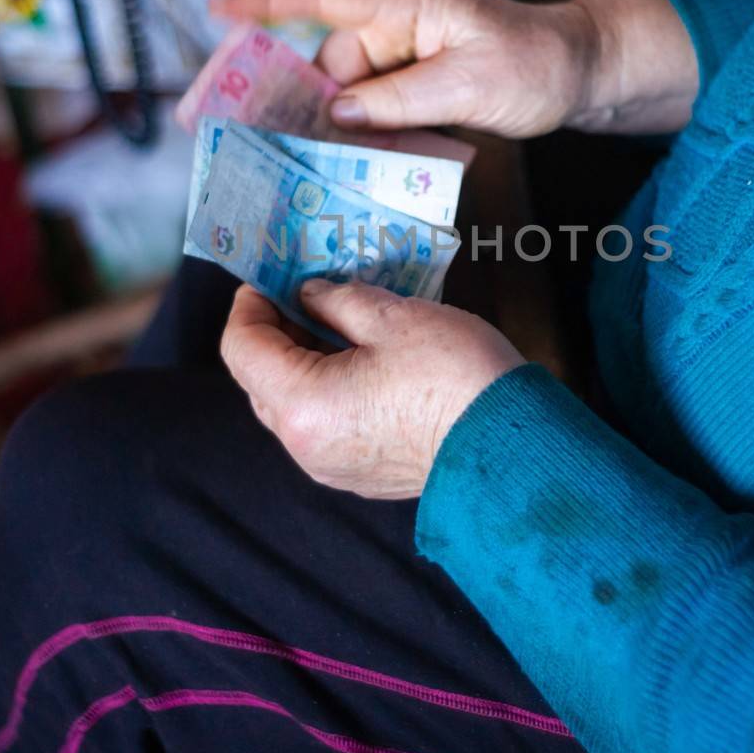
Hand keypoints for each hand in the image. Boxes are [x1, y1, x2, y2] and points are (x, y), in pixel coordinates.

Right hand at [210, 0, 700, 137]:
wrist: (580, 71)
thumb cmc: (536, 64)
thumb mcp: (472, 86)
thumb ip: (401, 99)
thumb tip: (337, 113)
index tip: (217, 6)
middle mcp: (396, 18)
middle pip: (324, 57)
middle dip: (291, 97)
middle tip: (249, 135)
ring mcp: (402, 49)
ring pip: (342, 89)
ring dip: (326, 126)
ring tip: (298, 164)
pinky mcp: (410, 78)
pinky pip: (368, 105)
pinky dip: (355, 132)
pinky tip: (342, 163)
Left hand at [220, 280, 525, 498]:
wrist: (512, 447)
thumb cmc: (456, 377)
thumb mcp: (392, 316)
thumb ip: (336, 300)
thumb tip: (309, 296)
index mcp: (303, 405)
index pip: (241, 348)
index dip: (250, 304)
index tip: (272, 277)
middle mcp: (306, 446)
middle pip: (259, 379)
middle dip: (276, 331)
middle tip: (308, 293)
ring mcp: (332, 467)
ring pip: (292, 405)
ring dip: (303, 362)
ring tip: (341, 325)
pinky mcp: (360, 475)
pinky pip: (325, 426)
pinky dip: (329, 391)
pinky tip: (364, 364)